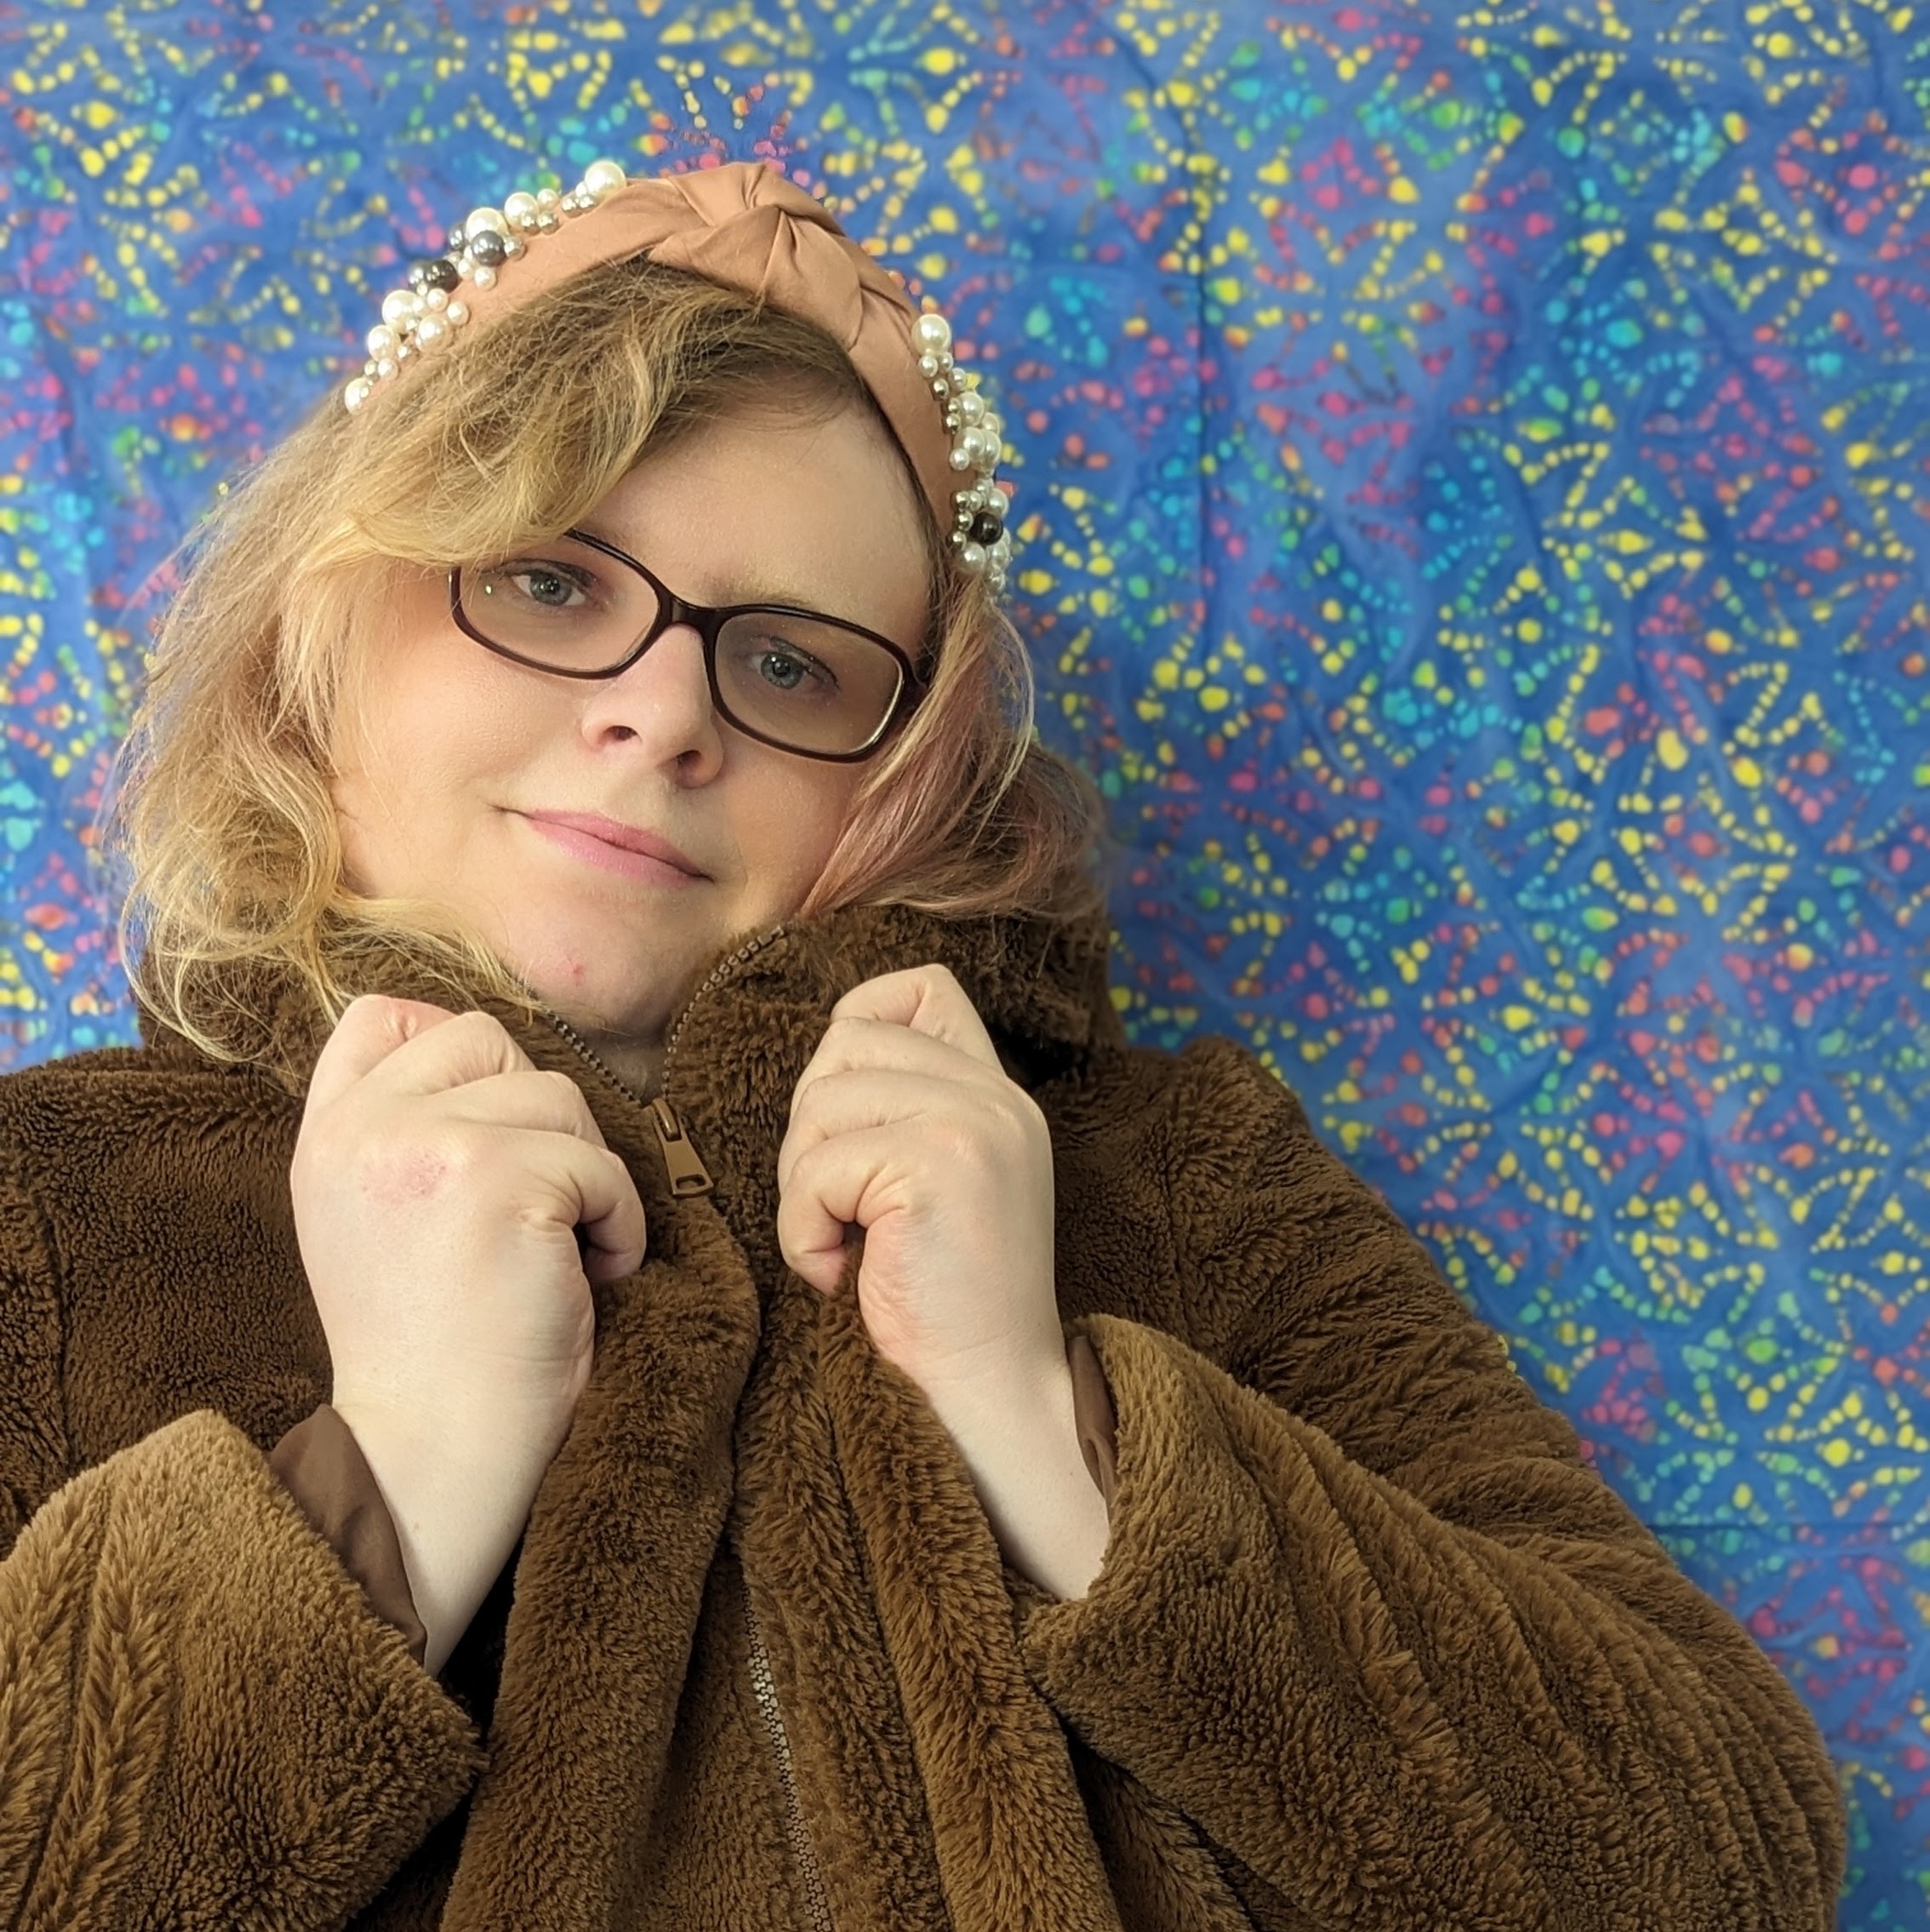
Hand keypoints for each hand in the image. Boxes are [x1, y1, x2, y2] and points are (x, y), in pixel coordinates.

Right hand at [291, 994, 648, 1665]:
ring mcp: (428, 1146)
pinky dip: (619, 1223)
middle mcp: (364, 1128)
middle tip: (535, 1207)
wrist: (428, 1453)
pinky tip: (586, 1279)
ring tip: (558, 1255)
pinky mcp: (499, 1180)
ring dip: (585, 1174)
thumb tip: (496, 1055)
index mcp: (328, 1135)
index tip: (490, 1132)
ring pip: (559, 1096)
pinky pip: (604, 1164)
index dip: (455, 1050)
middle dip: (537, 1115)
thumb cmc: (429, 1347)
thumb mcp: (372, 1216)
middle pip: (490, 1038)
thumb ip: (403, 1130)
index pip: (382, 1014)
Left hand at [776, 962, 1061, 1396]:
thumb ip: (908, 1111)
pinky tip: (842, 1275)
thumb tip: (825, 1061)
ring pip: (820, 1102)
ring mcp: (972, 1123)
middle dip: (813, 1129)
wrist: (992, 1397)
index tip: (850, 1123)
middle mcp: (996, 1096)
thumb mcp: (939, 1185)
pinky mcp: (937, 1166)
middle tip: (842, 1210)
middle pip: (845, 1043)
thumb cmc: (941, 1307)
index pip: (920, 987)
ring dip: (803, 1187)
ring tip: (845, 1246)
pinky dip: (803, 1231)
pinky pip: (816, 1169)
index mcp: (1000, 1095)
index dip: (858, 1028)